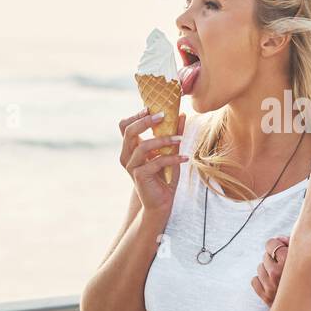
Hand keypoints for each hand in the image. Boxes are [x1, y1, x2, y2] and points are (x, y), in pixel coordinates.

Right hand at [118, 107, 186, 225]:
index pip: (125, 126)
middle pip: (129, 131)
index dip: (136, 115)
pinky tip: (185, 158)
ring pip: (143, 146)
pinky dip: (172, 158)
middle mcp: (127, 155)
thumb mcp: (171, 152)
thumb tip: (182, 115)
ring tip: (180, 139)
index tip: (152, 108)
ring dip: (163, 140)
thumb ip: (174, 134)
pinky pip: (155, 162)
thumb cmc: (165, 176)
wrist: (162, 202)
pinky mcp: (139, 176)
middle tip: (164, 115)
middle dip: (146, 121)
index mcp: (131, 147)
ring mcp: (132, 166)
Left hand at [251, 235, 289, 304]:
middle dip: (274, 257)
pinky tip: (274, 282)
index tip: (283, 247)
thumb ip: (294, 244)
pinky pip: (255, 281)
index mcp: (288, 260)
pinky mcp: (266, 297)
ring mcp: (270, 286)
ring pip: (260, 268)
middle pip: (265, 255)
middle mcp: (277, 273)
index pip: (270, 243)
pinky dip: (262, 280)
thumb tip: (278, 239)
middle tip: (285, 263)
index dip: (277, 244)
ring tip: (282, 274)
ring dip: (268, 269)